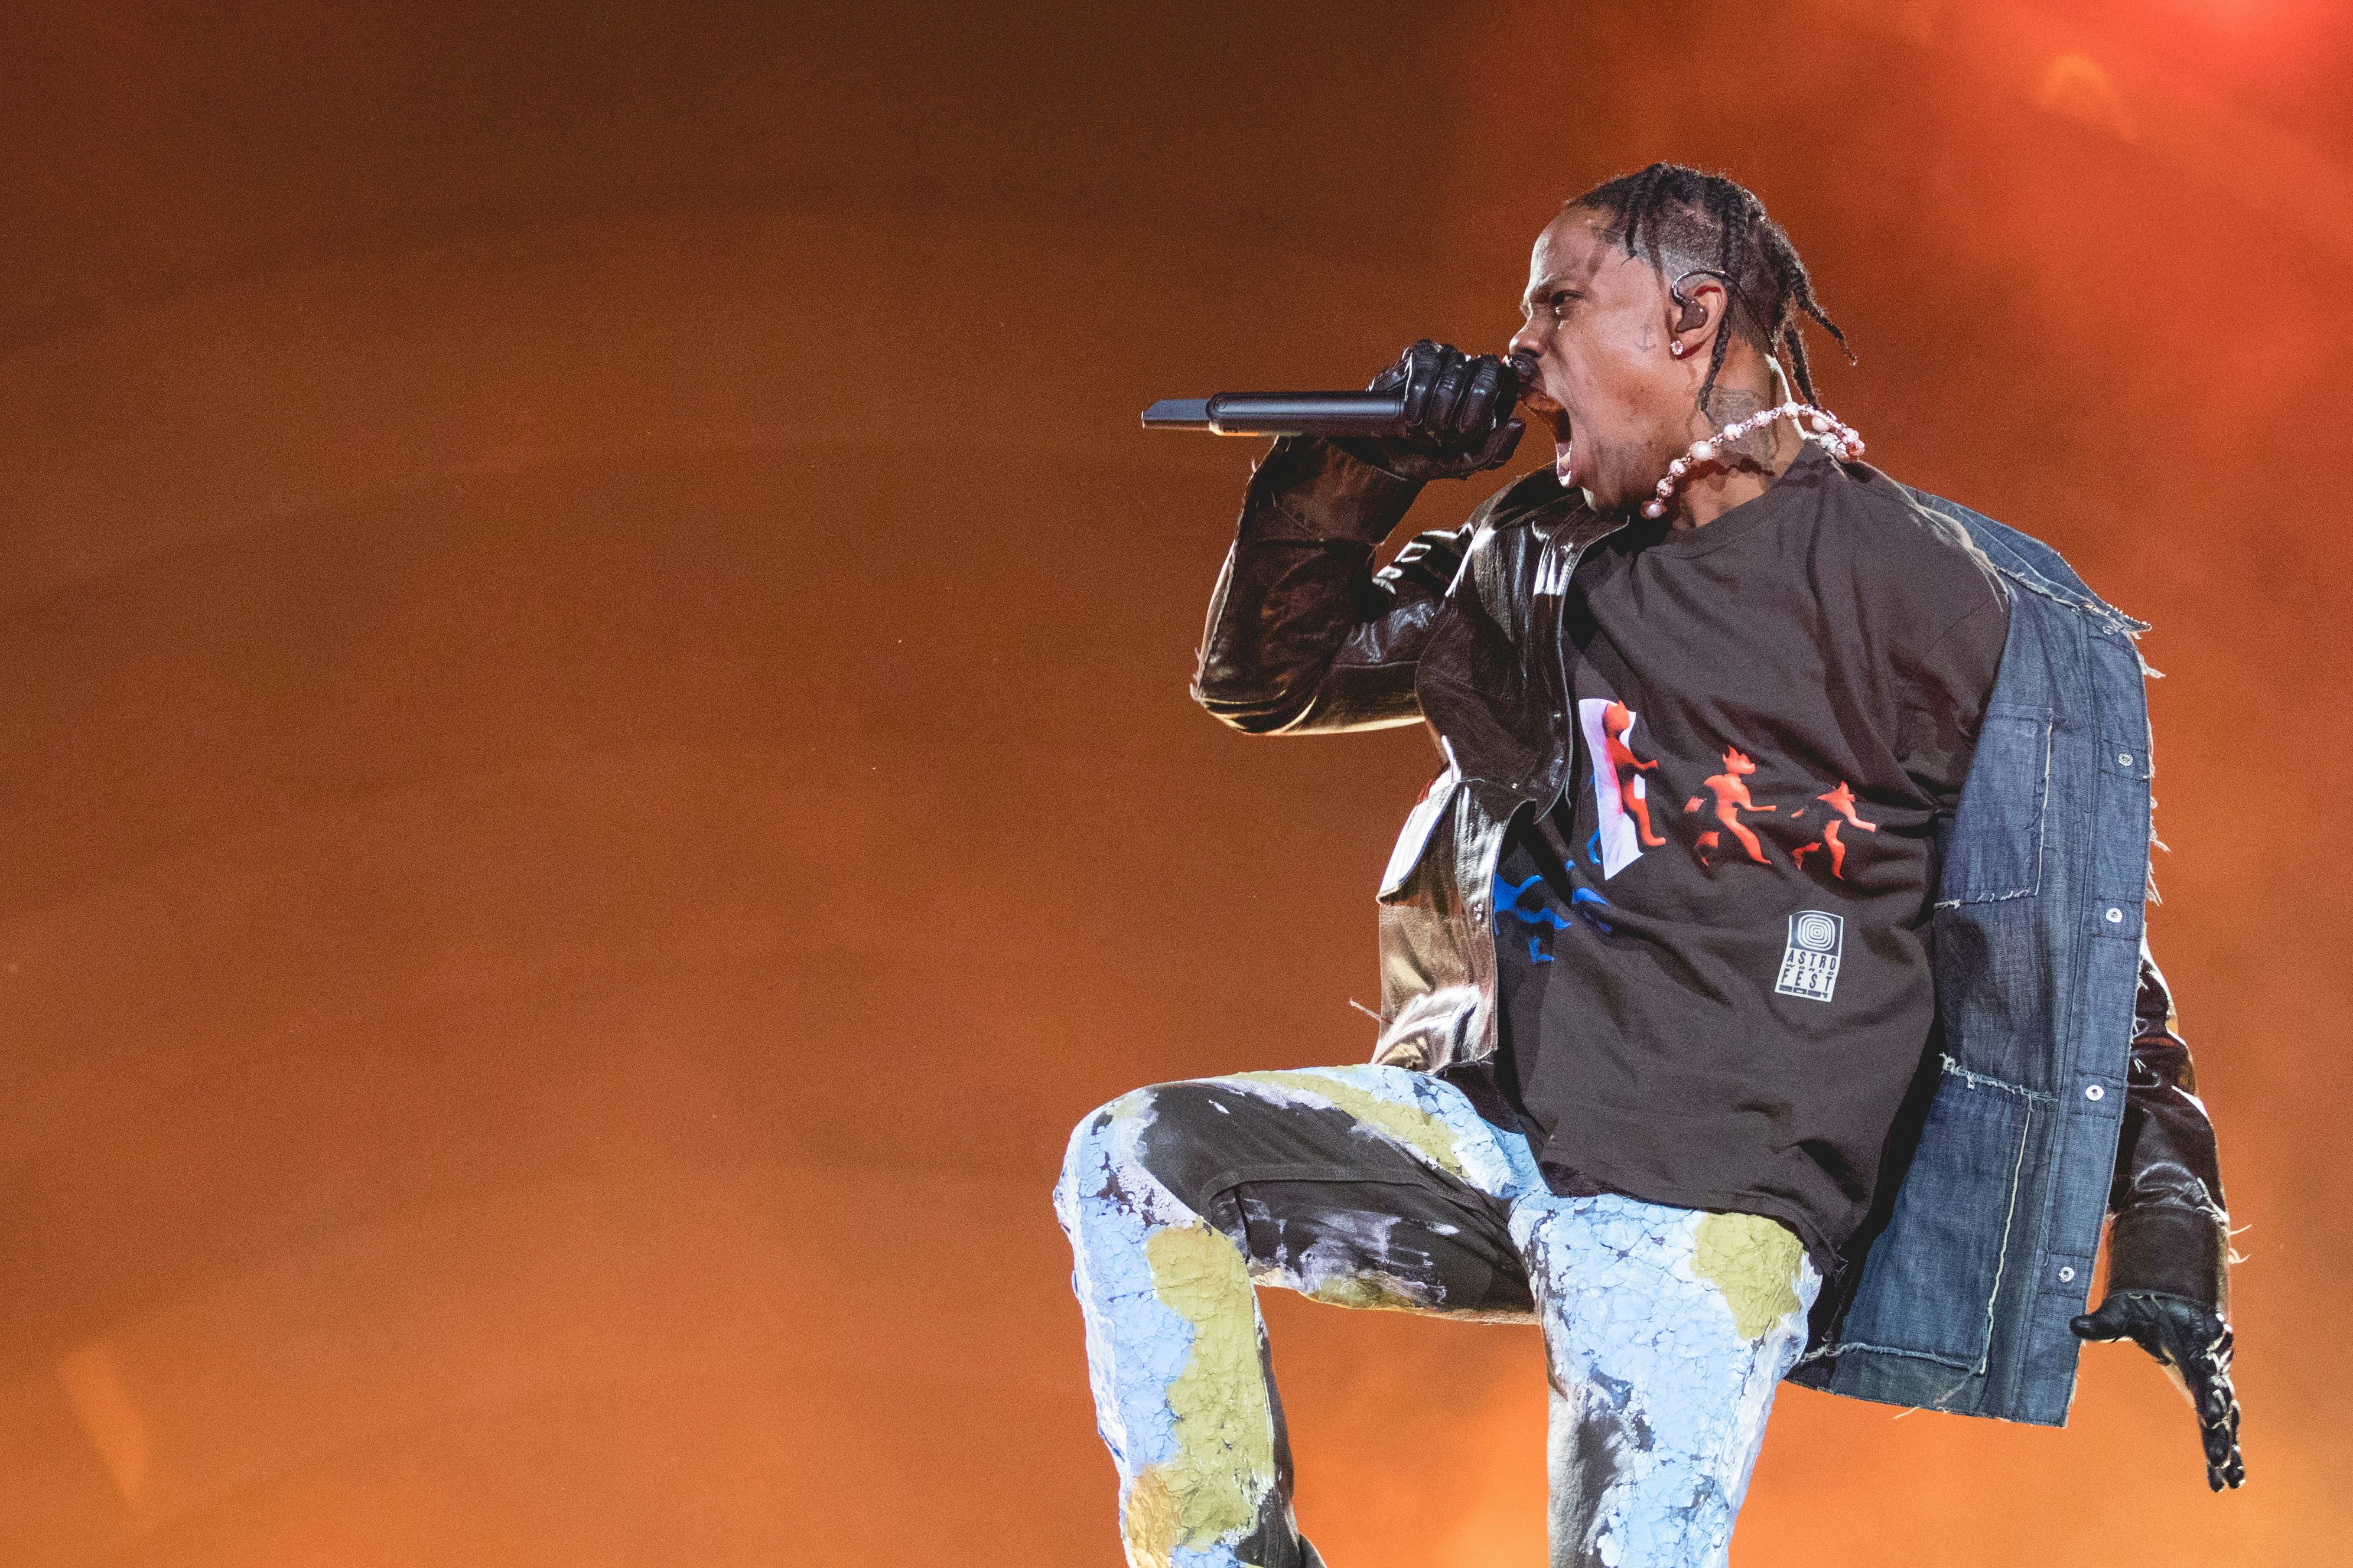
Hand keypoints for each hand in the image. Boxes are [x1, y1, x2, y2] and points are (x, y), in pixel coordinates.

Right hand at [1333, 339, 1522, 480]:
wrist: (1393, 457)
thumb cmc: (1434, 457)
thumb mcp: (1467, 463)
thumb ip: (1496, 451)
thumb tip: (1518, 423)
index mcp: (1495, 395)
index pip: (1512, 375)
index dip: (1517, 374)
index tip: (1517, 381)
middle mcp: (1474, 371)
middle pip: (1487, 370)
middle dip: (1472, 403)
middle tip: (1450, 434)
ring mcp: (1448, 360)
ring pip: (1455, 372)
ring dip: (1439, 408)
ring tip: (1425, 431)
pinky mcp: (1421, 355)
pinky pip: (1426, 364)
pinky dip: (1418, 392)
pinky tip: (1412, 415)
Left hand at [2072, 1290, 2244, 1490]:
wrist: (2176, 1303)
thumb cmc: (2148, 1310)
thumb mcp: (2125, 1313)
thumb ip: (2106, 1323)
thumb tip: (2075, 1325)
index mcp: (2195, 1344)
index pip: (2203, 1371)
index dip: (2208, 1393)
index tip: (2209, 1416)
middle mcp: (2211, 1366)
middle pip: (2219, 1398)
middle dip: (2218, 1425)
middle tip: (2217, 1453)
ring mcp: (2215, 1383)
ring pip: (2228, 1416)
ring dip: (2229, 1444)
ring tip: (2231, 1477)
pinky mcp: (2213, 1396)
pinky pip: (2226, 1425)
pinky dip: (2230, 1451)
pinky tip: (2230, 1481)